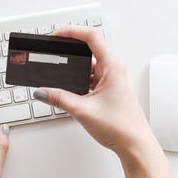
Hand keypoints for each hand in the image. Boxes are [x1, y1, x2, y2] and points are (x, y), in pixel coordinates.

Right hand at [33, 26, 175, 177]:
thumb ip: (58, 98)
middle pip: (87, 49)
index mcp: (112, 66)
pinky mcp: (107, 89)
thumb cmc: (122, 127)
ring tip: (57, 74)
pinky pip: (89, 78)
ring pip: (87, 66)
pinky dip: (77, 81)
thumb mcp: (83, 110)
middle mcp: (112, 69)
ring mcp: (110, 79)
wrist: (135, 145)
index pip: (91, 36)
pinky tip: (67, 90)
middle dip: (68, 50)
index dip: (71, 31)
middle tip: (52, 52)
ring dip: (72, 69)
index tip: (55, 36)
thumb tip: (42, 91)